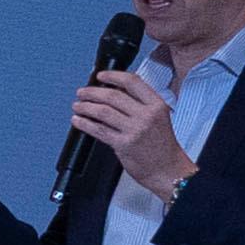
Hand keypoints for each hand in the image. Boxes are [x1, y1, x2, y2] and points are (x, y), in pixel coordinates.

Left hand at [62, 69, 190, 193]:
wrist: (167, 169)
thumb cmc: (161, 145)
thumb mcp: (158, 117)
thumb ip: (139, 104)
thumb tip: (113, 91)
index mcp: (156, 105)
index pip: (132, 82)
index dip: (113, 76)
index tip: (100, 76)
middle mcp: (146, 115)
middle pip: (113, 96)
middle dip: (92, 92)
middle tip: (82, 92)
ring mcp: (135, 129)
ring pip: (103, 112)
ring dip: (85, 107)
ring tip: (77, 106)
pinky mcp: (123, 144)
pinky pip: (99, 130)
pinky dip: (85, 123)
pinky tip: (78, 121)